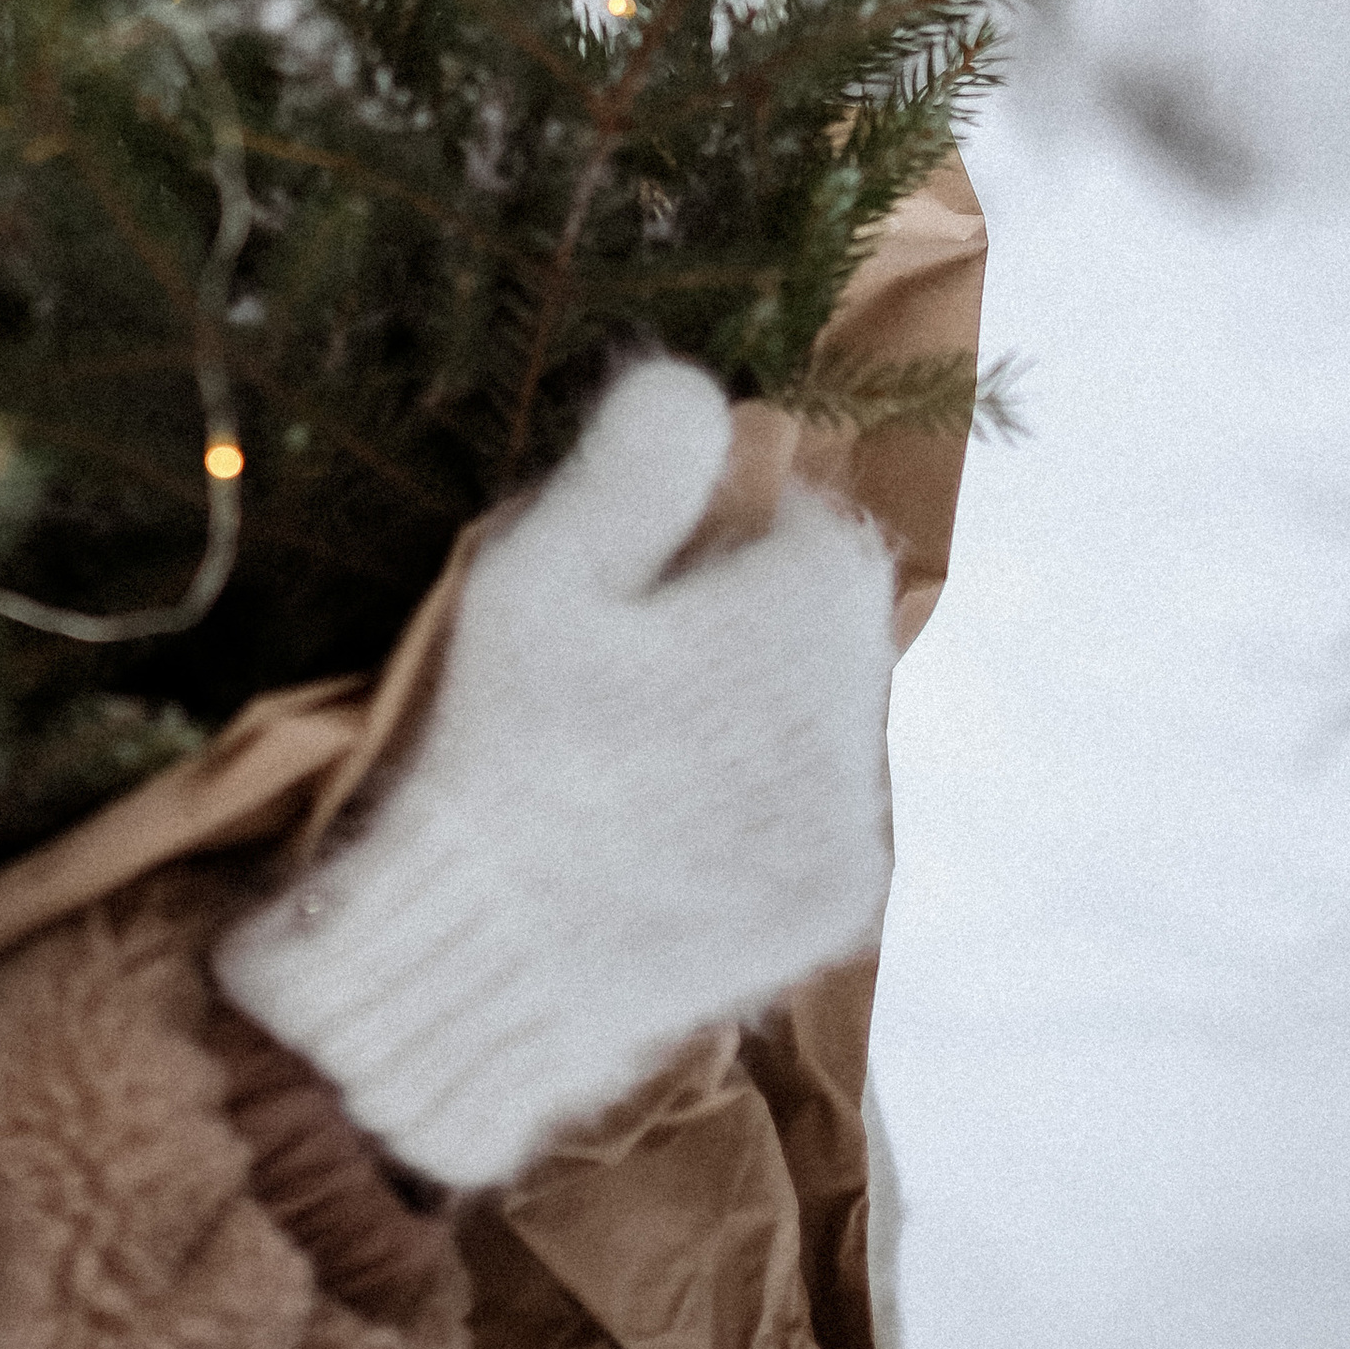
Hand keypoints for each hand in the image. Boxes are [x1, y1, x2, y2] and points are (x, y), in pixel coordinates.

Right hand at [216, 358, 895, 1188]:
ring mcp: (856, 823)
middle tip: (611, 676)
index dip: (704, 540)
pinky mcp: (830, 913)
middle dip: (731, 633)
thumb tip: (699, 382)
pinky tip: (649, 842)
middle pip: (813, 630)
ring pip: (810, 727)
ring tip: (623, 766)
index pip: (800, 524)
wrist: (484, 966)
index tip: (620, 587)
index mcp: (814, 606)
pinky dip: (743, 821)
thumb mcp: (545, 567)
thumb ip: (636, 455)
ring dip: (743, 726)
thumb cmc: (504, 745)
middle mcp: (866, 710)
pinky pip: (802, 828)